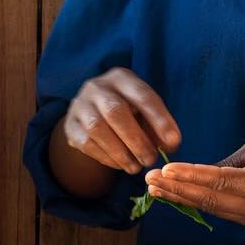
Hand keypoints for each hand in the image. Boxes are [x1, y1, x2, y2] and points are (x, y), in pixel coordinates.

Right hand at [63, 67, 180, 172]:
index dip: (160, 120)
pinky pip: (86, 143)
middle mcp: (97, 87)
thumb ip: (158, 126)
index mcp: (121, 78)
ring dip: (120, 152)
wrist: (91, 114)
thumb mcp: (144, 112)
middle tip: (151, 160)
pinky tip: (120, 165)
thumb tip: (170, 145)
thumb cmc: (127, 112)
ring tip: (136, 167)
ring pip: (97, 128)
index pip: (142, 96)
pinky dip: (106, 157)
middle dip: (137, 139)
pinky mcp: (70, 125)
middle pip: (116, 111)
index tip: (174, 142)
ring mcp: (80, 105)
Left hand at [145, 133, 244, 227]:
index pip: (221, 182)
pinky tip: (171, 193)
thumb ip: (230, 162)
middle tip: (149, 178)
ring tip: (153, 187)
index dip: (192, 176)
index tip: (166, 169)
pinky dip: (192, 201)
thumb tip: (197, 173)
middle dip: (177, 189)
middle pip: (211, 200)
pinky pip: (216, 211)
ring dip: (179, 197)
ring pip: (210, 208)